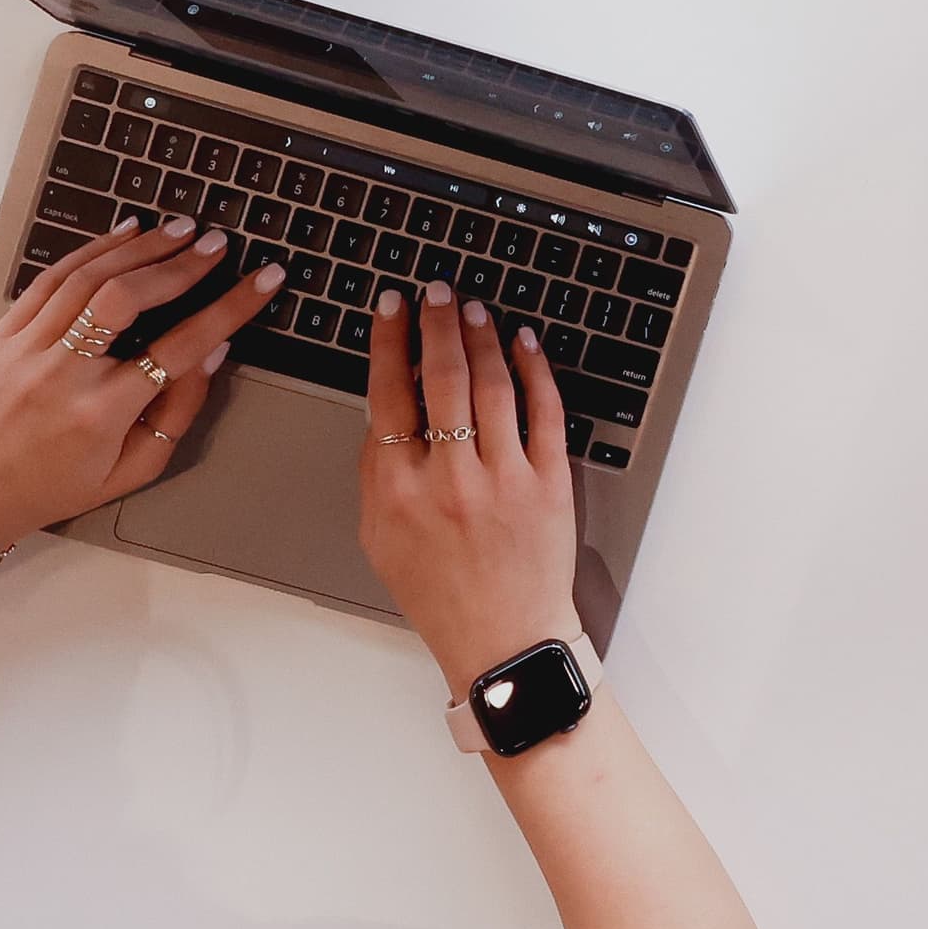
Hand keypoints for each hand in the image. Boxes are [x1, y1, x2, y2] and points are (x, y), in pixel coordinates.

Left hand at [0, 215, 286, 551]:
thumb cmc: (49, 489)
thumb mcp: (128, 474)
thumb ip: (176, 414)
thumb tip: (212, 355)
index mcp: (100, 415)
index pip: (180, 347)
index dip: (230, 307)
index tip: (262, 280)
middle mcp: (62, 375)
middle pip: (128, 298)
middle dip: (181, 264)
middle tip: (217, 244)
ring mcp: (26, 350)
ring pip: (89, 279)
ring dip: (141, 248)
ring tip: (179, 230)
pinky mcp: (2, 335)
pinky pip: (50, 280)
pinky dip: (92, 251)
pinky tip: (124, 236)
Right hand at [360, 280, 581, 686]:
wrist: (501, 637)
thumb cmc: (437, 590)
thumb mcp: (380, 536)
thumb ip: (378, 472)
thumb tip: (386, 407)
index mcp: (398, 490)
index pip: (388, 395)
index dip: (389, 342)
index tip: (392, 308)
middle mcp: (449, 480)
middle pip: (441, 379)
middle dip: (436, 323)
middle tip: (436, 291)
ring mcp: (504, 479)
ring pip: (492, 386)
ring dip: (481, 337)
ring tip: (473, 309)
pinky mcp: (549, 483)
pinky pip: (544, 411)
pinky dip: (534, 370)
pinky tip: (525, 343)